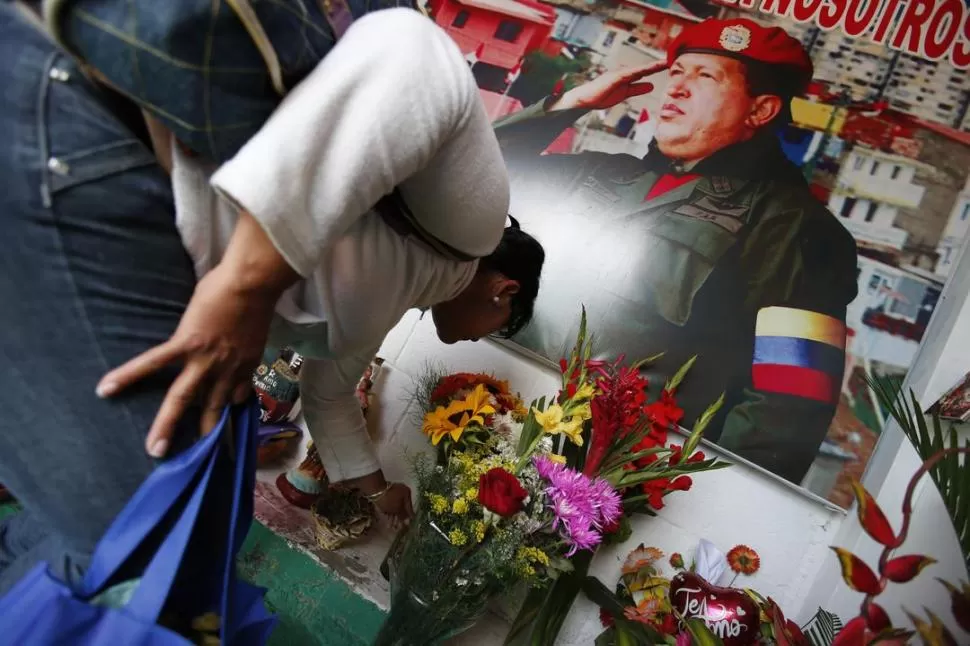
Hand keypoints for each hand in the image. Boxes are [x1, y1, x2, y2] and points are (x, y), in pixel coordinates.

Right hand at [96, 211, 299, 456]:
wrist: (253, 282)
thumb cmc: (256, 297)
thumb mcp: (257, 331)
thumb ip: (247, 348)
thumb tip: (243, 353)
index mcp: (244, 365)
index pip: (236, 396)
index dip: (229, 409)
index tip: (224, 423)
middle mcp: (226, 370)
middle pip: (213, 407)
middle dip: (205, 434)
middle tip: (197, 459)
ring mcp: (204, 359)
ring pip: (183, 398)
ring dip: (168, 425)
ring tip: (155, 449)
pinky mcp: (185, 343)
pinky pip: (153, 362)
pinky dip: (129, 374)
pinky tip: (108, 388)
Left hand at [373, 483, 413, 527]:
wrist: (374, 491)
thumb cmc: (389, 500)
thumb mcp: (397, 509)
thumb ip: (403, 515)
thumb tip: (409, 520)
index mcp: (406, 493)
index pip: (409, 507)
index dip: (408, 517)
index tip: (408, 525)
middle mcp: (401, 493)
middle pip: (401, 509)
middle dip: (399, 519)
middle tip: (398, 528)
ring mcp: (393, 494)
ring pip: (395, 508)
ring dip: (393, 518)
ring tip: (391, 528)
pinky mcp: (385, 497)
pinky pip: (390, 507)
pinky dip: (389, 514)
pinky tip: (387, 523)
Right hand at [552, 61, 667, 110]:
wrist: (585, 99)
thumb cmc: (602, 96)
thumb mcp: (625, 93)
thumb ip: (637, 89)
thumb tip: (652, 86)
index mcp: (627, 76)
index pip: (644, 72)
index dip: (656, 68)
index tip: (669, 65)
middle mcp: (624, 72)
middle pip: (644, 68)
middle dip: (657, 65)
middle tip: (671, 60)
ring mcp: (618, 74)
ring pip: (638, 70)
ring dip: (650, 67)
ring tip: (663, 63)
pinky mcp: (613, 78)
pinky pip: (627, 75)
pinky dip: (637, 72)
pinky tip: (645, 71)